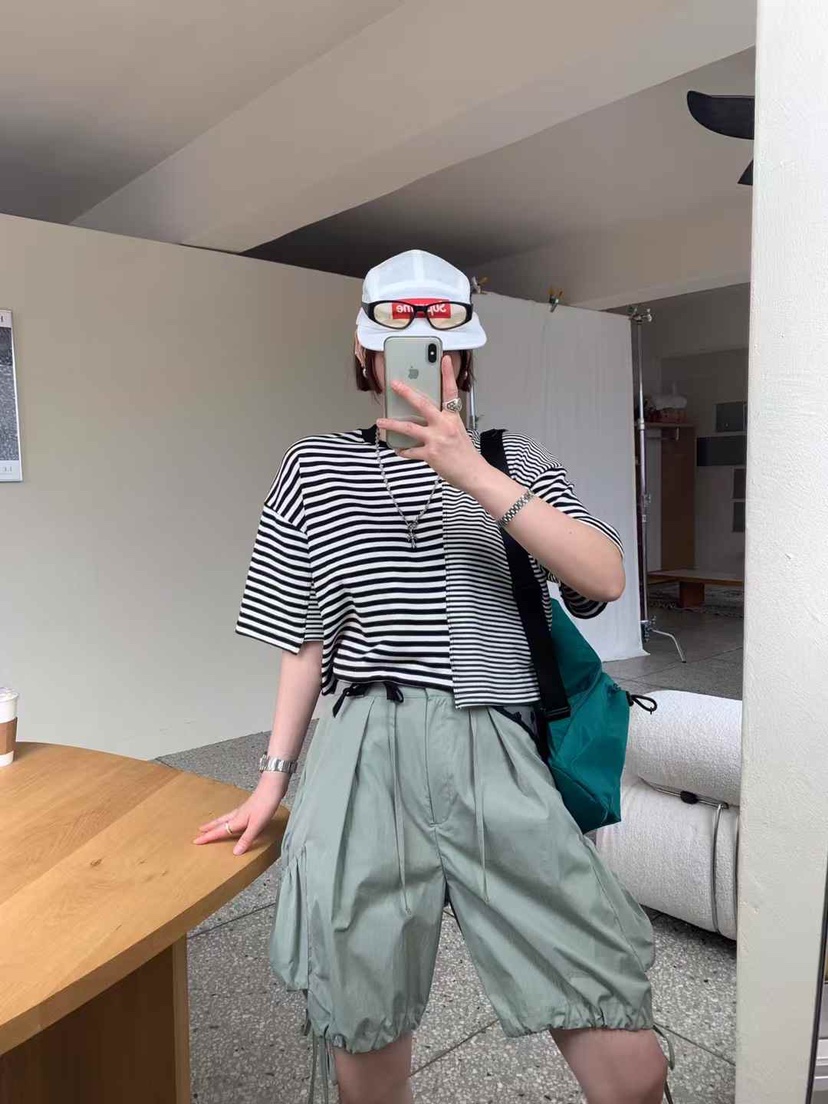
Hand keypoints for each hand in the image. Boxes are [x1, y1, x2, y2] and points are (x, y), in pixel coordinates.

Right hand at [192, 771, 289, 855]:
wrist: (273, 786)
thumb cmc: (265, 805)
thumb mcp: (256, 825)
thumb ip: (246, 838)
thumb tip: (235, 853)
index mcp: (237, 820)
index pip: (219, 831)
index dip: (208, 837)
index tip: (195, 841)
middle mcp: (237, 815)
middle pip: (220, 822)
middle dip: (209, 828)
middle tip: (199, 831)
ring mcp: (243, 810)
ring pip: (226, 818)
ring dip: (217, 823)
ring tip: (211, 825)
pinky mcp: (250, 807)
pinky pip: (234, 815)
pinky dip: (228, 819)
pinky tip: (234, 819)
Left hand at [376, 355, 486, 490]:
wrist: (473, 473)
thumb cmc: (465, 454)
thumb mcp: (458, 431)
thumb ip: (443, 422)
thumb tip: (425, 417)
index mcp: (453, 418)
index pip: (450, 391)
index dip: (447, 374)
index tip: (443, 359)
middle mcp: (445, 425)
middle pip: (423, 404)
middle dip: (406, 392)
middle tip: (394, 384)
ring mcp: (437, 439)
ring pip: (409, 427)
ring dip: (392, 424)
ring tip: (380, 421)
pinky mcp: (430, 454)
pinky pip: (411, 451)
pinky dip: (403, 451)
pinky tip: (398, 449)